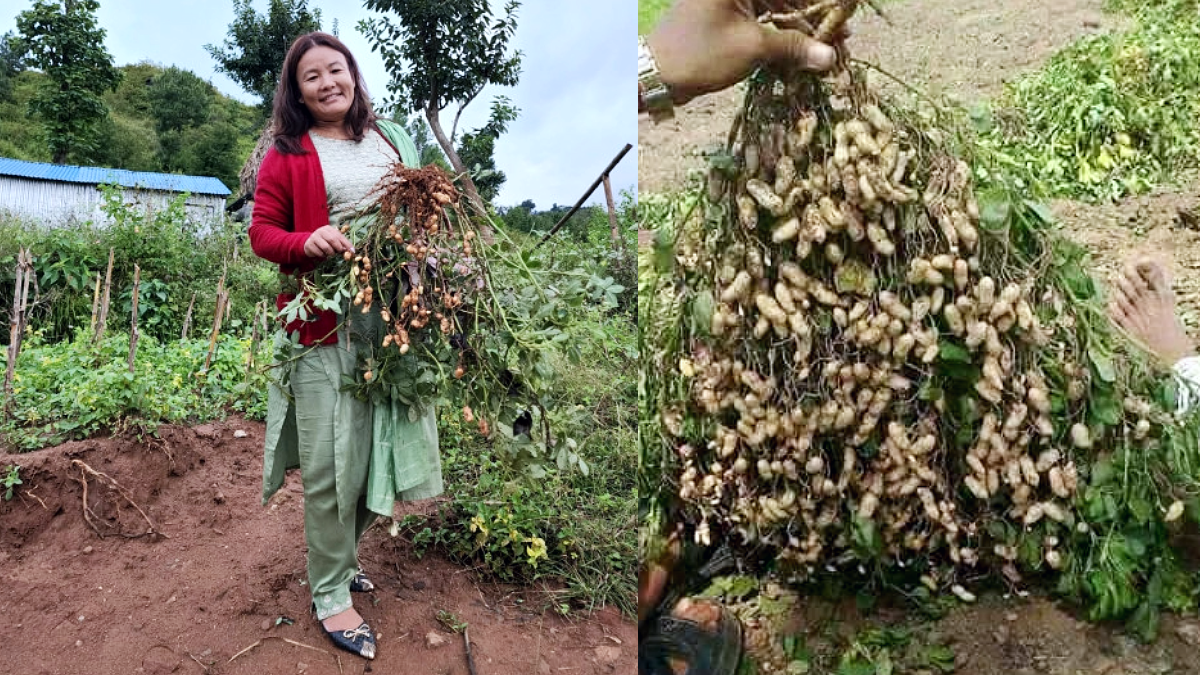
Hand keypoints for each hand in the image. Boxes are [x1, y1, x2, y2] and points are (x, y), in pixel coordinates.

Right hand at [303, 225, 354, 258]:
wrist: (309, 244)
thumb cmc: (324, 242)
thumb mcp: (333, 241)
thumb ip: (341, 244)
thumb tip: (351, 251)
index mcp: (329, 229)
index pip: (340, 236)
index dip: (347, 244)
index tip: (352, 251)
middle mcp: (321, 231)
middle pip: (332, 240)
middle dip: (338, 248)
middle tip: (339, 252)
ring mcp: (314, 237)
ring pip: (326, 247)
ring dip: (330, 253)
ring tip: (330, 254)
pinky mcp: (309, 244)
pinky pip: (319, 252)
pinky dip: (323, 255)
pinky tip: (322, 254)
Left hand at [647, 0, 838, 105]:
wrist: (654, 75)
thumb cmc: (699, 54)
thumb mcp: (751, 48)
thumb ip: (793, 47)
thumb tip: (830, 56)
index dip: (819, 4)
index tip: (844, 13)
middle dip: (813, 16)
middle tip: (841, 37)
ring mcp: (729, 0)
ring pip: (776, 7)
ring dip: (799, 28)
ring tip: (826, 49)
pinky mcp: (725, 17)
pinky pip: (762, 20)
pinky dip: (780, 36)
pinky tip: (801, 54)